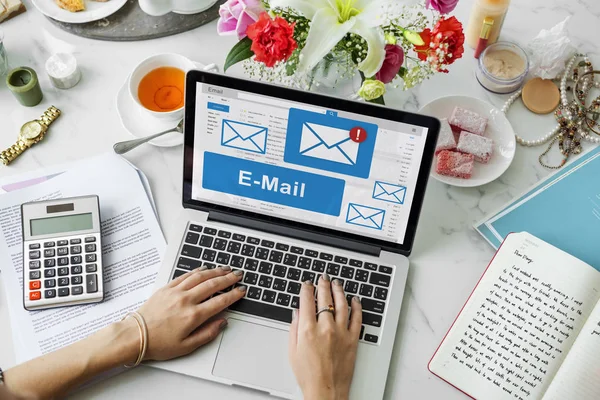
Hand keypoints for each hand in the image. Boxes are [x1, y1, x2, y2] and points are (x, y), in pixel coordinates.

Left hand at [137, 266, 244, 360]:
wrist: (135, 336)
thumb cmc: (158, 343)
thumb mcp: (187, 346)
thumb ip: (208, 334)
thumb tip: (222, 323)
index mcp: (193, 316)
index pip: (220, 301)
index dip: (234, 295)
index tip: (241, 291)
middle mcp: (186, 300)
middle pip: (213, 284)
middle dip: (228, 278)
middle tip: (238, 275)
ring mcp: (176, 292)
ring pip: (200, 276)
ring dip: (215, 271)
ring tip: (225, 269)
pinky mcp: (167, 288)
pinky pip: (185, 275)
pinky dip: (197, 271)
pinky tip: (204, 269)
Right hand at [289, 274, 361, 399]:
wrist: (326, 391)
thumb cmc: (308, 375)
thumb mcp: (293, 351)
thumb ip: (294, 328)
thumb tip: (297, 313)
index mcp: (308, 330)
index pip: (307, 301)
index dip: (306, 289)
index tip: (307, 284)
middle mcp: (325, 328)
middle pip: (325, 299)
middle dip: (323, 285)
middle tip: (323, 277)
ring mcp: (341, 333)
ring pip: (342, 304)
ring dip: (339, 291)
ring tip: (337, 283)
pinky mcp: (353, 339)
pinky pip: (357, 318)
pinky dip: (356, 307)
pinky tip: (354, 300)